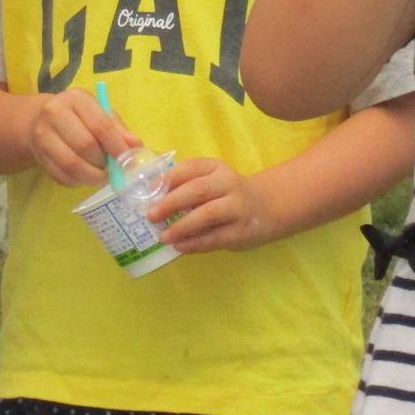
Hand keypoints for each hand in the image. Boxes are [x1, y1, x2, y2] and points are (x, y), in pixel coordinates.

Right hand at [28, 88, 136, 187]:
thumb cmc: (80, 116)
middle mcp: (54, 113)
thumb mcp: (101, 113)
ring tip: (101, 175)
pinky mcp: (39, 156)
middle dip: (103, 162)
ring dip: (92, 176)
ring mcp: (43, 136)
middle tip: (112, 168)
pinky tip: (85, 176)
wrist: (41, 120)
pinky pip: (62, 176)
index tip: (127, 160)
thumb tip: (136, 146)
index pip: (100, 125)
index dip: (116, 146)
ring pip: (72, 165)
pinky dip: (79, 182)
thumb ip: (119, 129)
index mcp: (76, 99)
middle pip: (85, 146)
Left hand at [152, 157, 271, 252]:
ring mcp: (237, 208)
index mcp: (216, 168)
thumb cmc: (227, 194)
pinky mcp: (241, 231)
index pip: (190, 168)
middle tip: (151, 216)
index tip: (148, 190)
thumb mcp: (212, 180)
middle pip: (197, 190)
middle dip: (171, 203)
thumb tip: (151, 198)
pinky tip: (179, 246)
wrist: (267, 207)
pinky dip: (195, 243)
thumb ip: (187, 184)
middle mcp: (228, 184)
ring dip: (182, 226)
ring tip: (163, 236)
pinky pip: (215, 238)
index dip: (168, 178)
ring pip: (207, 214)